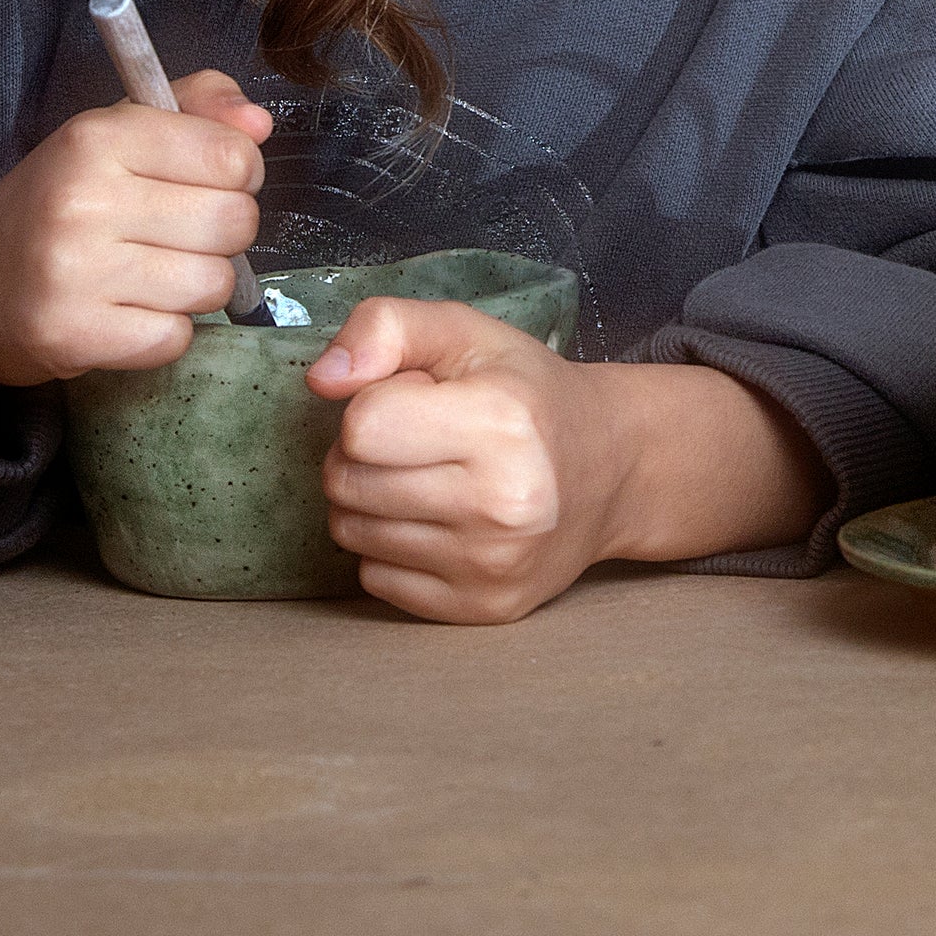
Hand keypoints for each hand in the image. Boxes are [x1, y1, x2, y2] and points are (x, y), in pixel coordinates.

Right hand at [0, 71, 271, 389]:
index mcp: (100, 138)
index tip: (207, 183)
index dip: (239, 175)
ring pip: (214, 285)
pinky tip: (129, 312)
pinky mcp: (71, 335)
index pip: (232, 157)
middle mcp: (83, 200)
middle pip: (235, 222)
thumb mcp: (121, 130)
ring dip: (197, 286)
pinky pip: (175, 338)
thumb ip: (200, 108)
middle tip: (180, 234)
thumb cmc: (64, 199)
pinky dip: (165, 332)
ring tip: (153, 274)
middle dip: (224, 233)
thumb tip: (260, 125)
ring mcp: (74, 272)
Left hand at [311, 301, 821, 623]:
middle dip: (365, 455)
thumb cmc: (528, 393)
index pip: (361, 426)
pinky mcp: (481, 609)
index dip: (378, 403)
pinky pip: (375, 581)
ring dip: (373, 502)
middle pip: (346, 483)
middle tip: (418, 441)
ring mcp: (492, 565)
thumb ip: (387, 326)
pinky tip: (440, 524)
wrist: (613, 468)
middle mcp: (501, 503)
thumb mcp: (467, 333)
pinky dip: (392, 550)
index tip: (421, 400)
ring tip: (429, 478)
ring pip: (353, 534)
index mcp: (501, 423)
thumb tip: (322, 379)